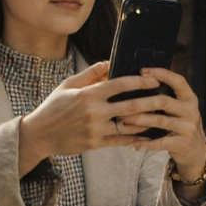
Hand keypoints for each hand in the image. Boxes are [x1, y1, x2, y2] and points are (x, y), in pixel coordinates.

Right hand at [17, 61, 163, 174]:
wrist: (39, 134)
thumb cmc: (53, 106)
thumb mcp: (68, 85)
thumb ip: (90, 74)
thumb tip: (110, 62)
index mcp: (88, 94)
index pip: (120, 84)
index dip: (140, 81)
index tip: (154, 79)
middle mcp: (93, 112)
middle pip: (130, 106)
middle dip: (151, 101)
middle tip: (166, 97)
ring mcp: (95, 129)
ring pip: (129, 125)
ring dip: (147, 121)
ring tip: (162, 116)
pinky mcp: (95, 144)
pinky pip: (121, 141)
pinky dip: (136, 138)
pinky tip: (148, 135)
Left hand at [116, 67, 205, 181]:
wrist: (195, 150)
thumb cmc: (180, 124)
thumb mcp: (180, 108)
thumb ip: (167, 97)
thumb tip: (140, 81)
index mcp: (190, 98)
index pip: (178, 81)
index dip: (162, 74)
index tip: (143, 70)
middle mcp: (192, 111)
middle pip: (164, 101)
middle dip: (141, 102)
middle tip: (122, 103)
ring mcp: (188, 128)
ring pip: (159, 121)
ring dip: (139, 121)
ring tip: (123, 121)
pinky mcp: (183, 144)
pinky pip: (160, 142)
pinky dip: (145, 142)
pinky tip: (133, 142)